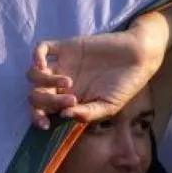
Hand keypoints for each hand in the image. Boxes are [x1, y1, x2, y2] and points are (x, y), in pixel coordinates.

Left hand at [26, 14, 171, 129]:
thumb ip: (87, 113)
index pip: (43, 110)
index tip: (45, 125)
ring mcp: (62, 65)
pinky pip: (42, 48)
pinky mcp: (67, 47)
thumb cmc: (125, 85)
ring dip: (44, 81)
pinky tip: (44, 64)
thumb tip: (63, 115)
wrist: (138, 58)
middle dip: (46, 101)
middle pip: (35, 94)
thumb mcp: (109, 106)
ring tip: (68, 81)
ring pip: (33, 74)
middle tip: (71, 99)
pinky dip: (36, 56)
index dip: (38, 118)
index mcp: (69, 100)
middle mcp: (61, 84)